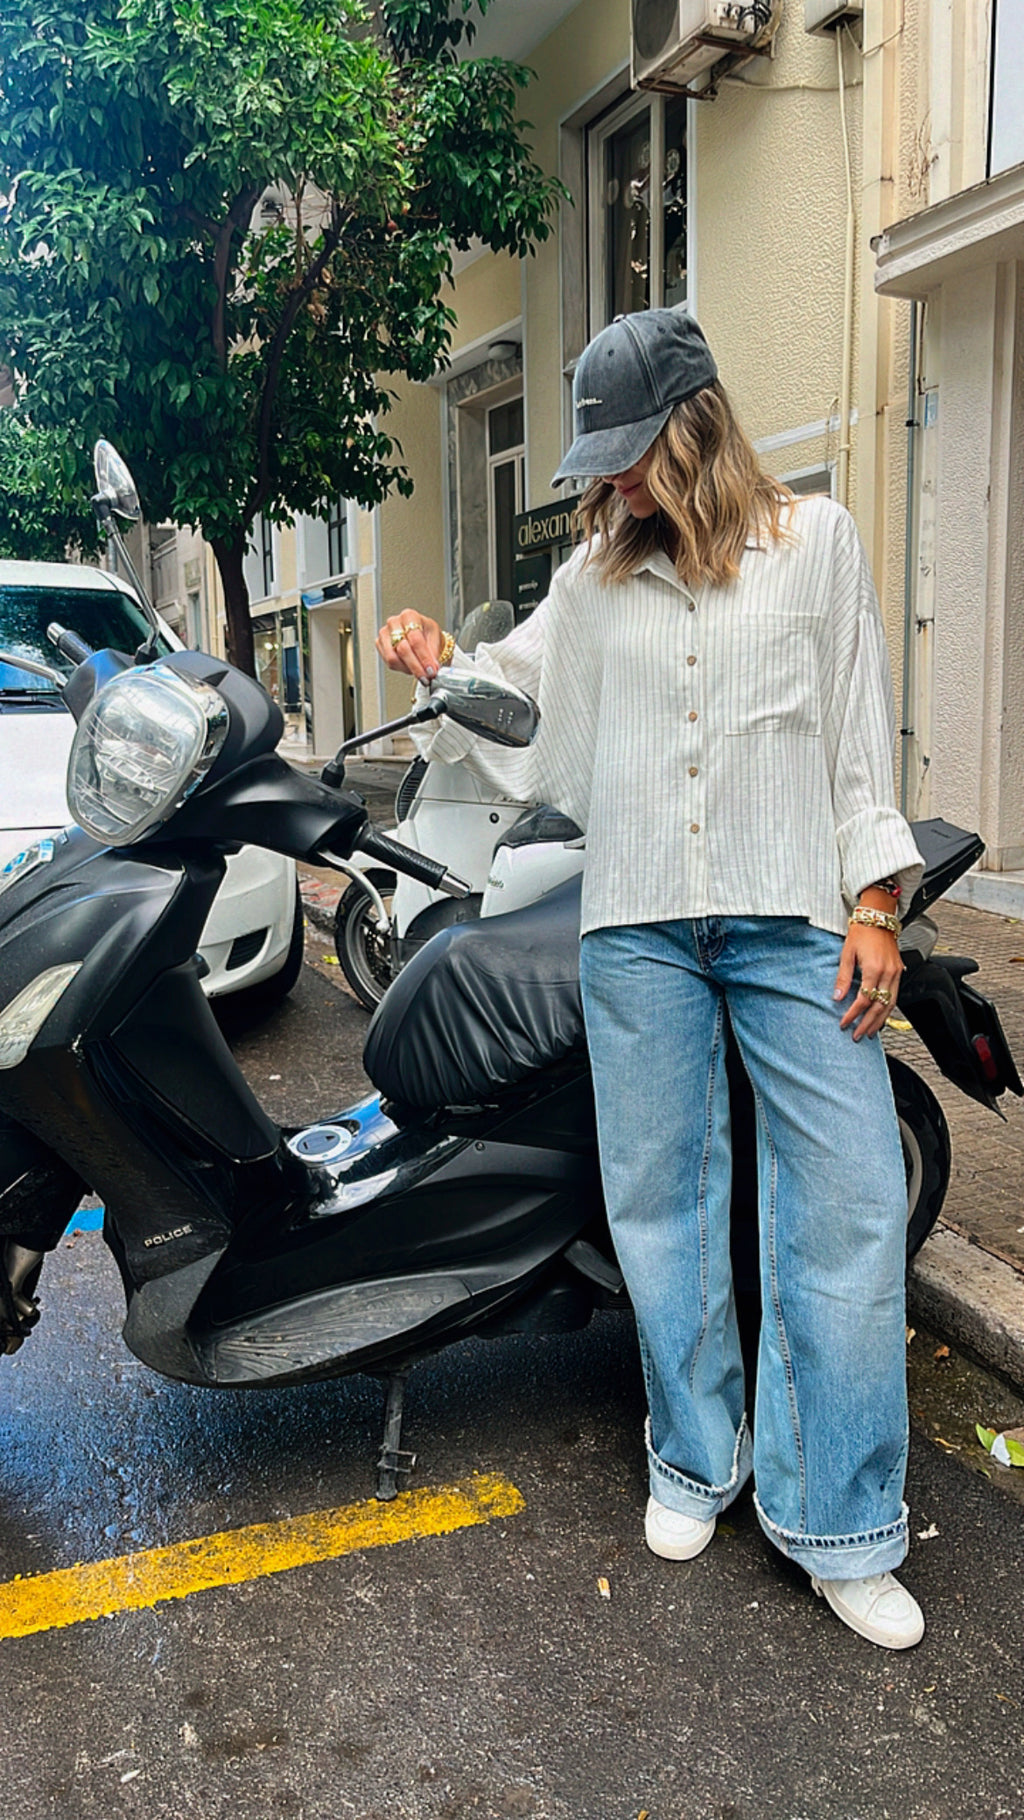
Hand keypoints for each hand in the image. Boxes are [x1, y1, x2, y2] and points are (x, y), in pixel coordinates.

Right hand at [376, 613, 443, 683]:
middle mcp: (394, 623)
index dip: (424, 657)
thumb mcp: (435, 637)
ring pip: (393, 658)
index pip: (415, 639)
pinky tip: (410, 666)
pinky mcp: (379, 645)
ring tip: (419, 670)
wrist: (420, 635)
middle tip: (426, 675)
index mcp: (409, 616)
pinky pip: (388, 662)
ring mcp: (385, 634)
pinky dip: (401, 668)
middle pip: (403, 649)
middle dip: (416, 666)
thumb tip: (432, 666)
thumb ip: (434, 652)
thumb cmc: (426, 633)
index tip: (431, 669)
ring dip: (408, 668)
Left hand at [833, 925, 902, 1040]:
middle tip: (857, 1035)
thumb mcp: (846, 954)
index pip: (863, 999)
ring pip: (890, 1004)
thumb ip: (843, 978)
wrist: (878, 918)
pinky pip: (895, 996)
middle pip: (879, 1006)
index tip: (844, 1023)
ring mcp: (896, 972)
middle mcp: (888, 973)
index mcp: (873, 969)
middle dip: (867, 1024)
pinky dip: (888, 1010)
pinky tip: (880, 1017)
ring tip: (869, 1032)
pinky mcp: (899, 971)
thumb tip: (837, 997)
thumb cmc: (861, 932)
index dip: (852, 1014)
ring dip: (880, 1021)